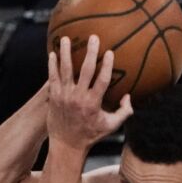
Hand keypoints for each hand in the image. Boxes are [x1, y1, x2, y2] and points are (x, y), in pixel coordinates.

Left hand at [46, 36, 133, 150]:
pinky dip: (52, 65)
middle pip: (85, 70)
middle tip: (93, 37)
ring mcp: (64, 96)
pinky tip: (52, 53)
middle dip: (90, 52)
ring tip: (66, 38)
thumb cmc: (91, 135)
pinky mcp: (53, 97)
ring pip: (65, 70)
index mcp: (94, 103)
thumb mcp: (111, 126)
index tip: (110, 52)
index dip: (107, 65)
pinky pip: (52, 77)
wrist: (67, 145)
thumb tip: (129, 96)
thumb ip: (124, 112)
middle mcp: (78, 98)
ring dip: (65, 53)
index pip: (103, 80)